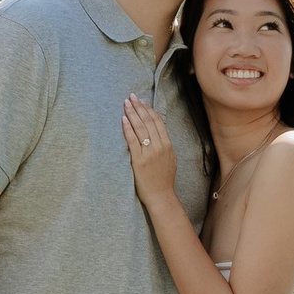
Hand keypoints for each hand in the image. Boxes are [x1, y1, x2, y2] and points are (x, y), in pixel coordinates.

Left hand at [120, 92, 182, 214]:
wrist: (161, 196)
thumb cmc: (165, 179)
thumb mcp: (170, 159)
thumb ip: (164, 145)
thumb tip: (158, 134)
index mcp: (168, 145)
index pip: (158, 121)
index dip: (149, 109)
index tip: (142, 101)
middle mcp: (159, 146)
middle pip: (148, 121)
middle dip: (139, 107)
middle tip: (131, 97)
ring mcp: (149, 153)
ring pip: (140, 128)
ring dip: (132, 114)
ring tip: (126, 104)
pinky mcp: (139, 160)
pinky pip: (132, 141)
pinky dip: (127, 129)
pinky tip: (123, 120)